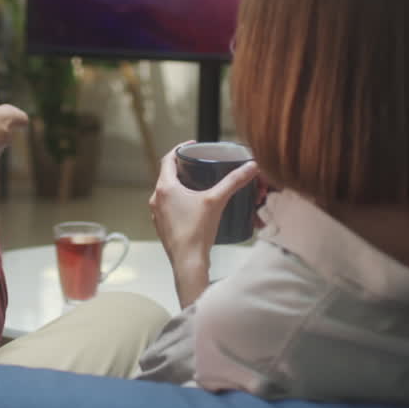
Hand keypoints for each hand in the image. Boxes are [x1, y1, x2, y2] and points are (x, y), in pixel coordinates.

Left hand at [150, 142, 258, 304]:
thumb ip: (233, 181)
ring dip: (180, 186)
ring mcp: (158, 214)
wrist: (188, 262)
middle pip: (168, 175)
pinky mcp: (162, 226)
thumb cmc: (197, 231)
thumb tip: (251, 166)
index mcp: (165, 187)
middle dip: (183, 168)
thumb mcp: (217, 200)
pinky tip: (193, 206)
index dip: (180, 149)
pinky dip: (179, 202)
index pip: (168, 159)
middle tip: (198, 164)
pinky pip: (168, 207)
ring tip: (197, 184)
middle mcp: (157, 199)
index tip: (192, 145)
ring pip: (167, 192)